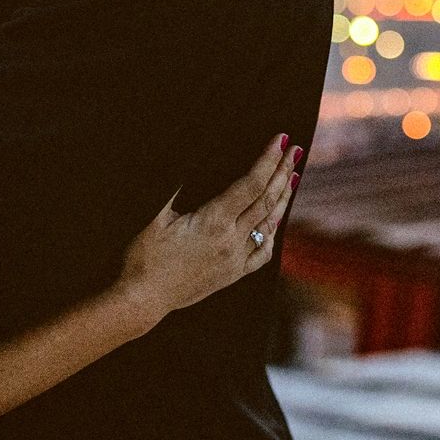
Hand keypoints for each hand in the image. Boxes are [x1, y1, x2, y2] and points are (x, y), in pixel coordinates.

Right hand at [114, 134, 302, 332]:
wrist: (142, 299)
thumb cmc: (143, 257)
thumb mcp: (155, 216)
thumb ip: (175, 188)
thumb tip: (189, 160)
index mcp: (214, 222)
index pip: (251, 184)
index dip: (268, 160)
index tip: (281, 140)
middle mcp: (231, 241)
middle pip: (266, 200)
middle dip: (283, 171)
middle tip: (297, 150)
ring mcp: (235, 260)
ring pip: (269, 224)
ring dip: (283, 198)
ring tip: (294, 176)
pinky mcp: (233, 275)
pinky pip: (263, 253)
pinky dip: (272, 232)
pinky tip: (276, 220)